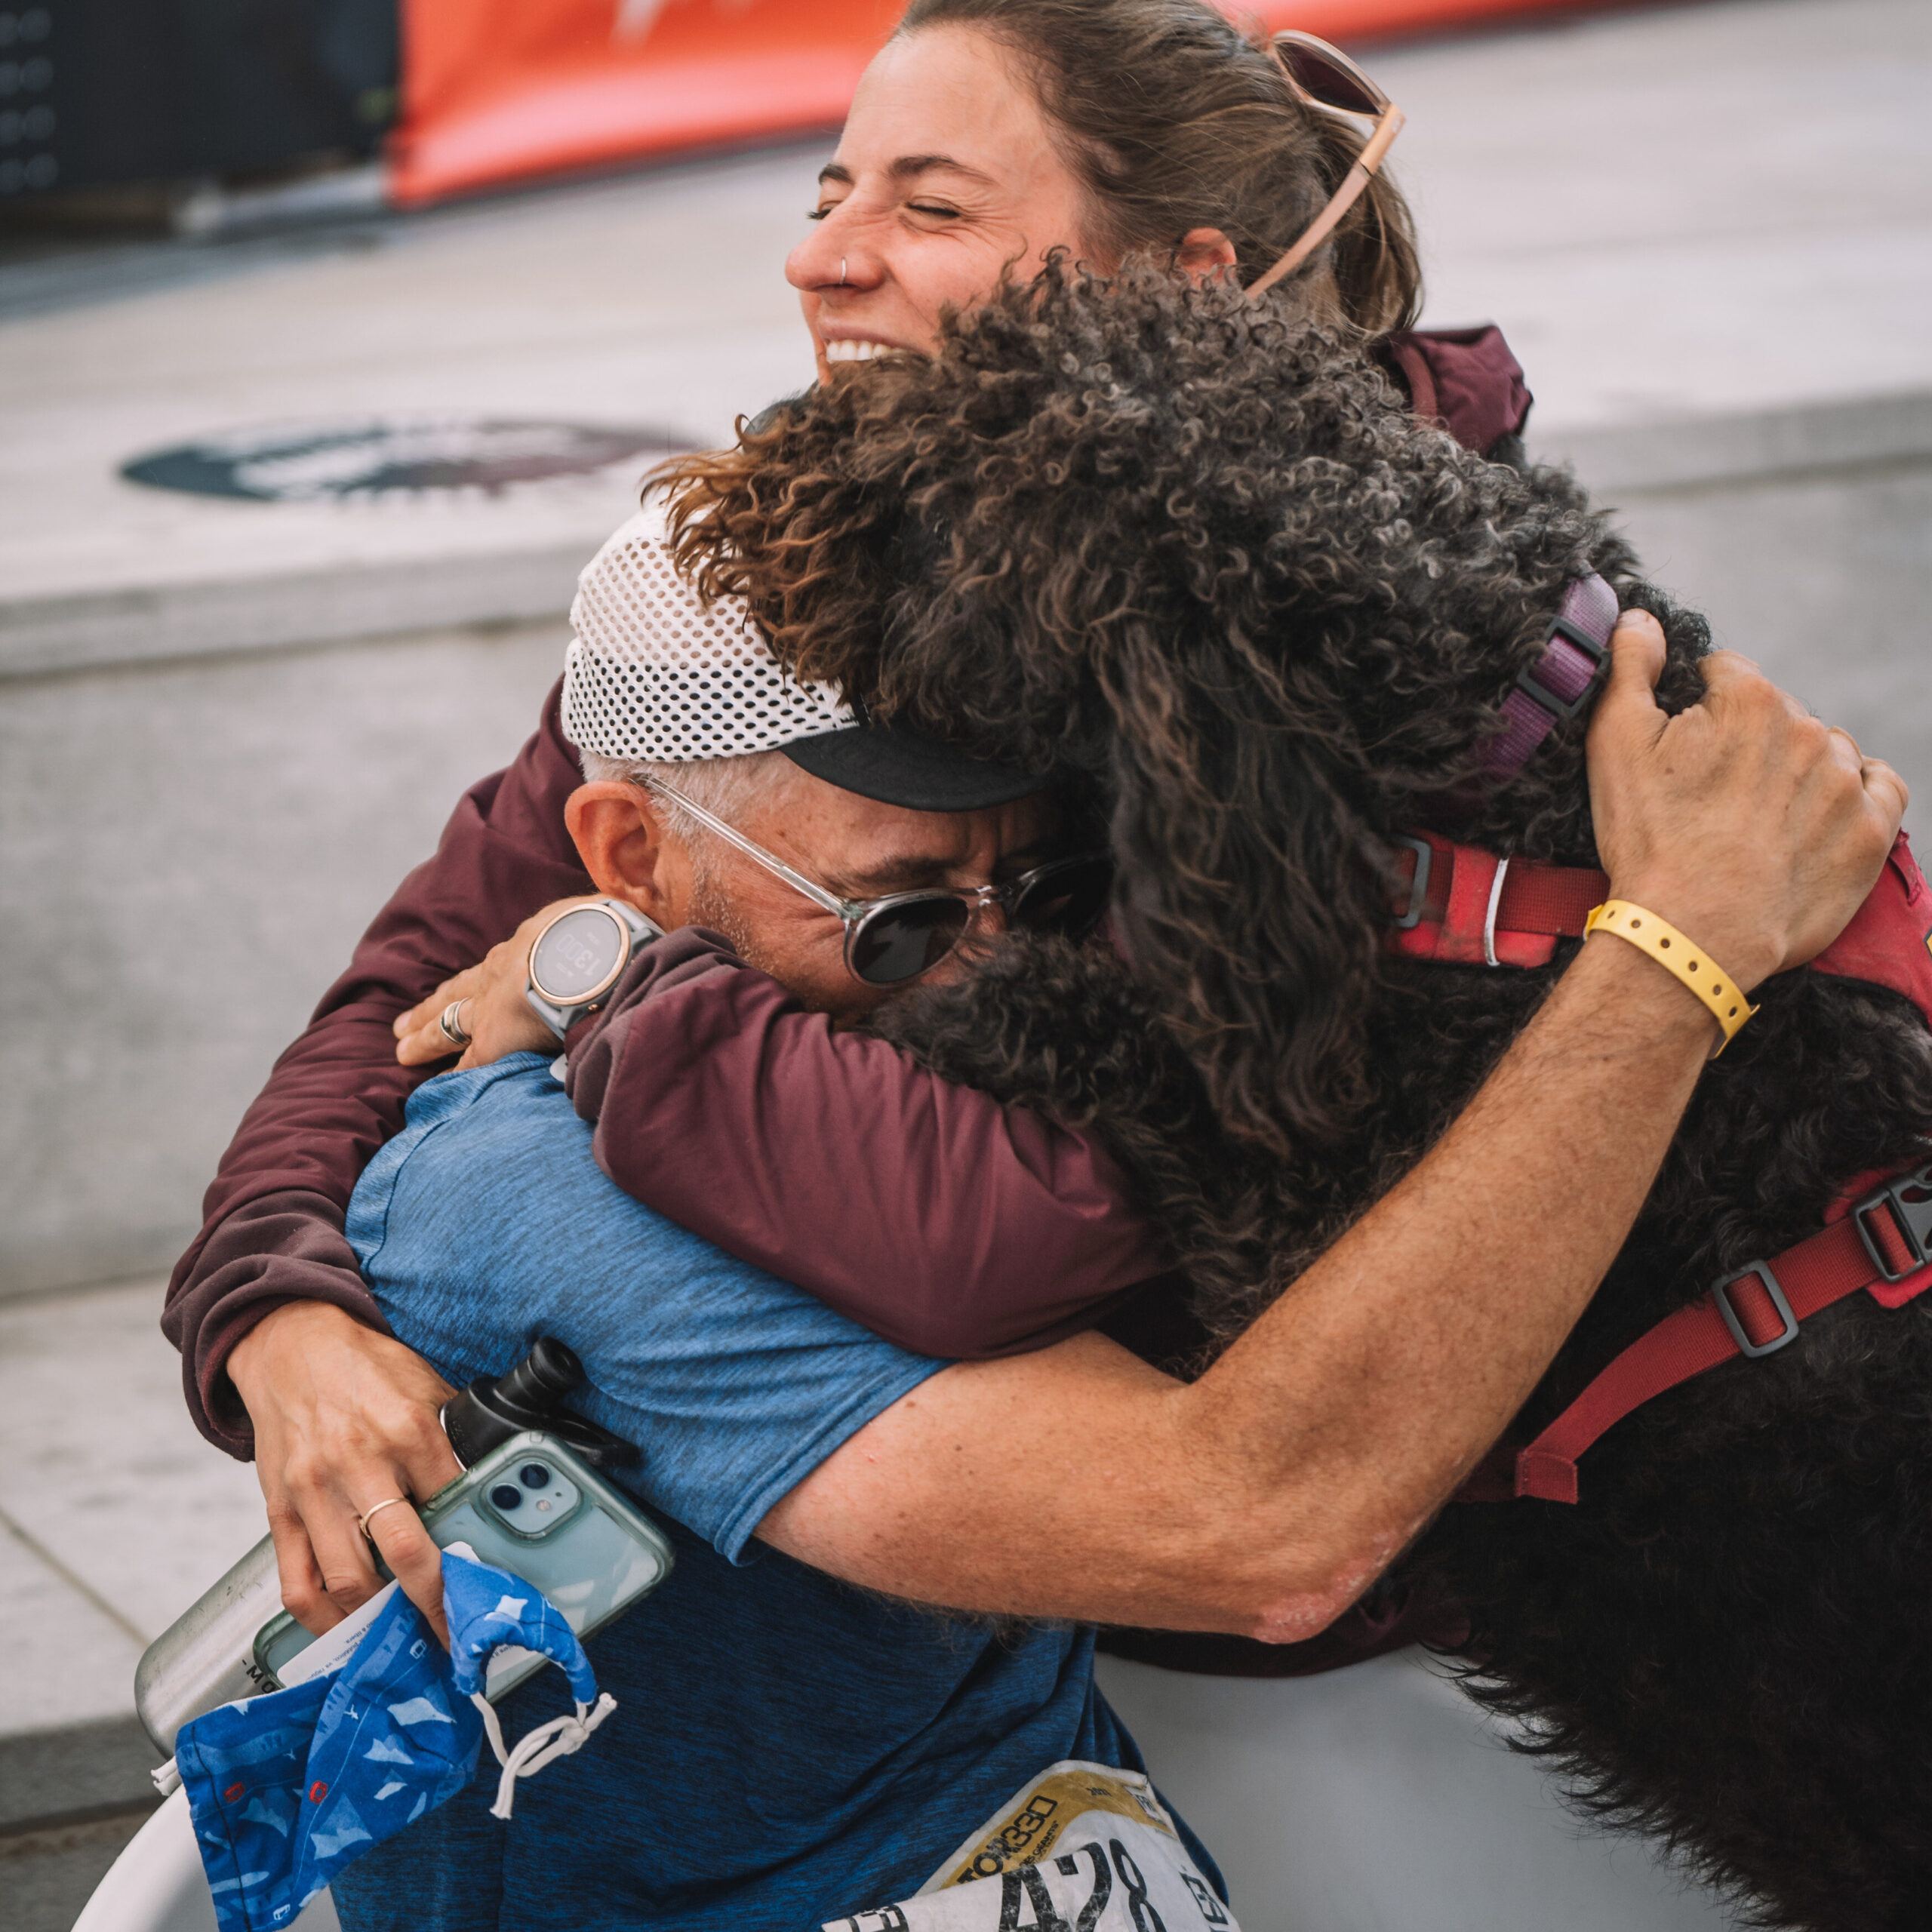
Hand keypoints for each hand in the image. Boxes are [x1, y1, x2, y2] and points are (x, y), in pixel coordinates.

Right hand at [227, 1301, 460, 1642]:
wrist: (288, 1343)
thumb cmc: (363, 1366)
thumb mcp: (424, 1384)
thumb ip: (452, 1435)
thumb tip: (490, 1479)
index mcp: (408, 1430)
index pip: (455, 1502)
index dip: (477, 1544)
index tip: (494, 1576)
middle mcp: (360, 1465)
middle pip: (407, 1552)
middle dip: (438, 1601)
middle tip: (458, 1633)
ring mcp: (315, 1493)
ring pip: (350, 1581)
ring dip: (382, 1617)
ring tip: (406, 1633)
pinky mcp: (280, 1512)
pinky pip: (295, 1585)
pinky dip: (323, 1618)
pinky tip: (347, 1627)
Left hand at [393, 898, 601, 1067]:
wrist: (581, 961)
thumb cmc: (592, 935)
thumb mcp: (583, 922)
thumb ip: (584, 931)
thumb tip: (607, 931)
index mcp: (518, 950)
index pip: (488, 973)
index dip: (470, 985)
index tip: (453, 995)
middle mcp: (495, 980)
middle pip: (454, 996)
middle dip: (429, 1009)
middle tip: (402, 1025)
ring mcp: (489, 1011)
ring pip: (447, 1026)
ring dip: (425, 1039)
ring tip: (404, 1051)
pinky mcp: (493, 1042)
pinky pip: (467, 1063)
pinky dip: (453, 1075)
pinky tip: (439, 1088)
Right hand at [1587, 612, 1907, 994]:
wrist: (1691, 932)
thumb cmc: (1648, 839)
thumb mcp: (1614, 743)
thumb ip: (1631, 668)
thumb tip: (1641, 617)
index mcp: (1749, 699)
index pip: (1726, 674)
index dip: (1696, 709)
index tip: (1681, 752)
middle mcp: (1808, 729)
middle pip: (1778, 713)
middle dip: (1747, 741)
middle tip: (1710, 796)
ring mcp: (1844, 782)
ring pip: (1825, 748)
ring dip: (1798, 767)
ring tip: (1756, 815)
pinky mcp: (1869, 831)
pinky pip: (1880, 784)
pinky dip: (1855, 789)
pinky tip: (1820, 809)